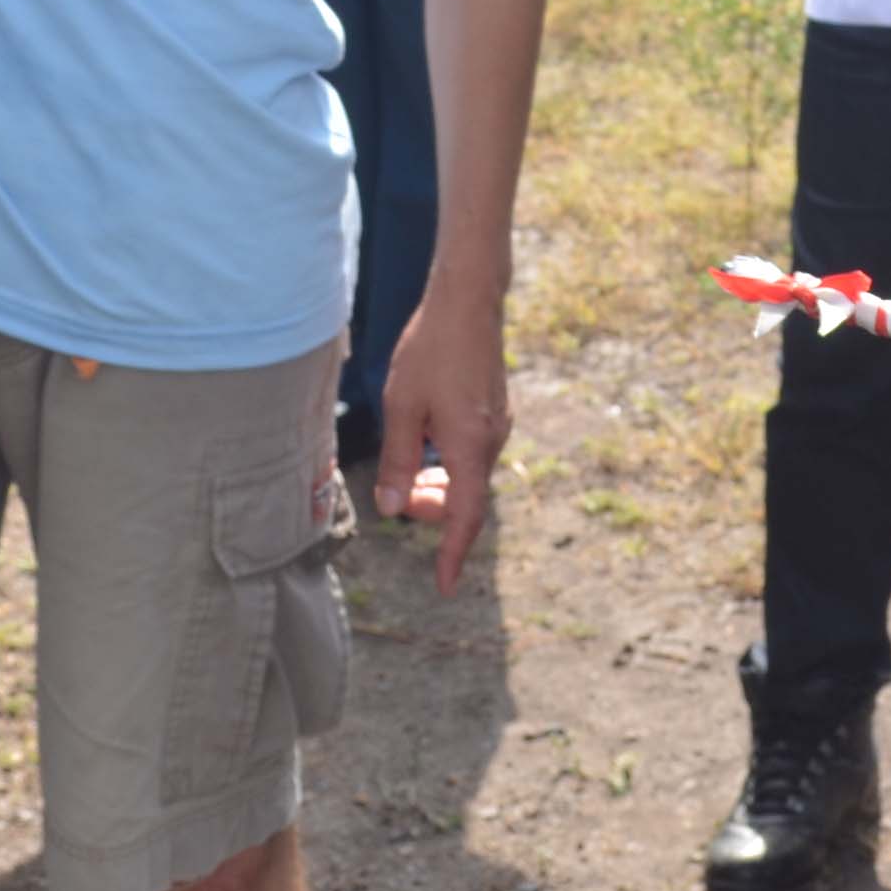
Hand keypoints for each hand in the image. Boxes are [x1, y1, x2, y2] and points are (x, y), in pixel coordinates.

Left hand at [371, 286, 512, 591]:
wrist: (468, 303)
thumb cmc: (430, 350)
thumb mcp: (402, 407)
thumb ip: (398, 461)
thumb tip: (393, 509)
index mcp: (470, 446)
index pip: (465, 516)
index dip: (452, 554)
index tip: (444, 586)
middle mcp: (491, 441)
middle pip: (467, 498)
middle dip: (434, 511)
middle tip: (400, 502)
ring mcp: (497, 425)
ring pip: (470, 476)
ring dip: (441, 486)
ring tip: (409, 476)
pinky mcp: (494, 411)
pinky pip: (473, 454)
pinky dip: (451, 465)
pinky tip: (427, 447)